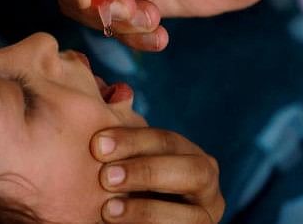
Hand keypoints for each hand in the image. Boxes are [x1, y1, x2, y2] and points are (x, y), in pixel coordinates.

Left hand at [90, 127, 223, 222]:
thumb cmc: (119, 182)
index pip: (167, 141)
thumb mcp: (119, 157)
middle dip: (147, 172)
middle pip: (191, 172)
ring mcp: (203, 216)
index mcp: (187, 154)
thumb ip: (118, 131)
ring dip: (147, 210)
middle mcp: (205, 183)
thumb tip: (116, 92)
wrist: (128, 216)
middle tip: (105, 177)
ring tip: (107, 210)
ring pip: (193, 216)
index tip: (97, 144)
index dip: (133, 141)